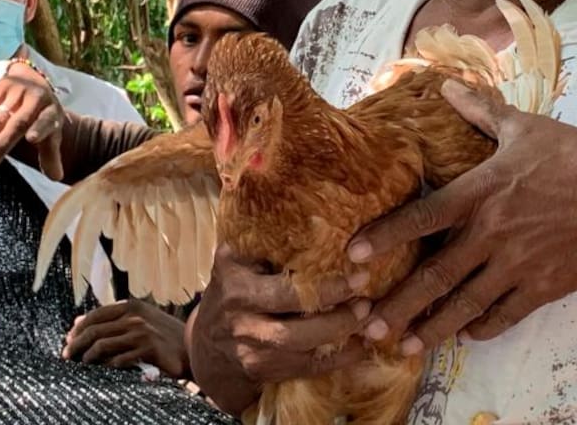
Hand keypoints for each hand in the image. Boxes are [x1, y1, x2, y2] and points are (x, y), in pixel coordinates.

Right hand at [0, 59, 65, 179]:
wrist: (32, 85)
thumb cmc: (41, 118)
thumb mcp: (50, 133)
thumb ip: (51, 156)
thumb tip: (56, 177)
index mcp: (52, 111)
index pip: (47, 120)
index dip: (40, 129)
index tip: (31, 139)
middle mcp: (37, 97)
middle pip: (19, 122)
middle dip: (4, 143)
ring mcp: (18, 90)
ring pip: (0, 116)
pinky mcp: (1, 86)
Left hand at [63, 299, 188, 377]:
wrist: (192, 346)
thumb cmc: (164, 335)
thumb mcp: (141, 319)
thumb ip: (114, 319)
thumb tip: (78, 321)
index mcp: (132, 305)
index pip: (96, 315)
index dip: (79, 328)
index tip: (68, 340)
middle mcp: (135, 316)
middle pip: (94, 330)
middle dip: (76, 343)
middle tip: (67, 355)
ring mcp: (141, 332)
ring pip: (102, 345)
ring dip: (88, 357)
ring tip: (83, 364)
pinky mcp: (148, 349)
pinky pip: (118, 360)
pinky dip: (108, 366)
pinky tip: (105, 369)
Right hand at [186, 245, 371, 415]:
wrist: (208, 348)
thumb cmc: (231, 292)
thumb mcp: (235, 262)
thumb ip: (260, 239)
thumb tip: (302, 205)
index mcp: (236, 283)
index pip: (283, 287)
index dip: (323, 285)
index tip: (356, 271)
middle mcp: (240, 317)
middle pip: (293, 322)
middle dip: (336, 313)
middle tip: (367, 299)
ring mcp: (251, 348)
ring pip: (302, 347)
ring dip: (341, 334)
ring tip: (368, 319)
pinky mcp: (264, 370)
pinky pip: (307, 368)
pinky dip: (338, 360)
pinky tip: (361, 346)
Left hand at [348, 79, 576, 355]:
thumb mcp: (527, 128)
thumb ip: (482, 111)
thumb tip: (448, 85)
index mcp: (482, 192)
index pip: (423, 216)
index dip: (386, 235)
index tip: (354, 255)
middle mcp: (492, 232)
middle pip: (436, 275)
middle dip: (399, 304)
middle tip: (368, 326)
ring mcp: (517, 264)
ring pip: (465, 304)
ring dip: (432, 328)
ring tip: (405, 348)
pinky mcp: (542, 287)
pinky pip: (503, 315)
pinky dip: (481, 328)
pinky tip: (464, 335)